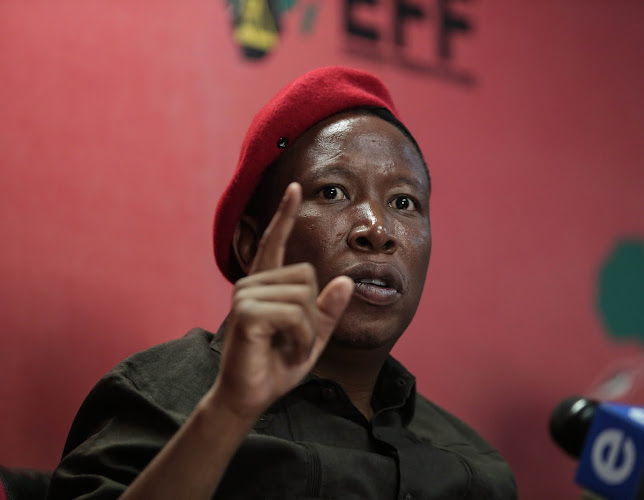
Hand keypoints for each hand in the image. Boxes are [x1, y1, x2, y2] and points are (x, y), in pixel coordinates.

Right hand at [208, 182, 353, 425]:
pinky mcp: (247, 313)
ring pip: (304, 296)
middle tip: (295, 341)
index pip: (274, 242)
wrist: (250, 397)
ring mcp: (246, 296)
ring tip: (287, 348)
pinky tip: (286, 352)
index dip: (284, 215)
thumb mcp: (312, 337)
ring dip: (307, 331)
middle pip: (307, 276)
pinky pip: (296, 315)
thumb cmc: (277, 365)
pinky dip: (302, 339)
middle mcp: (252, 283)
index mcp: (266, 284)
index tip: (295, 187)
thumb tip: (344, 280)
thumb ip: (327, 310)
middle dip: (313, 315)